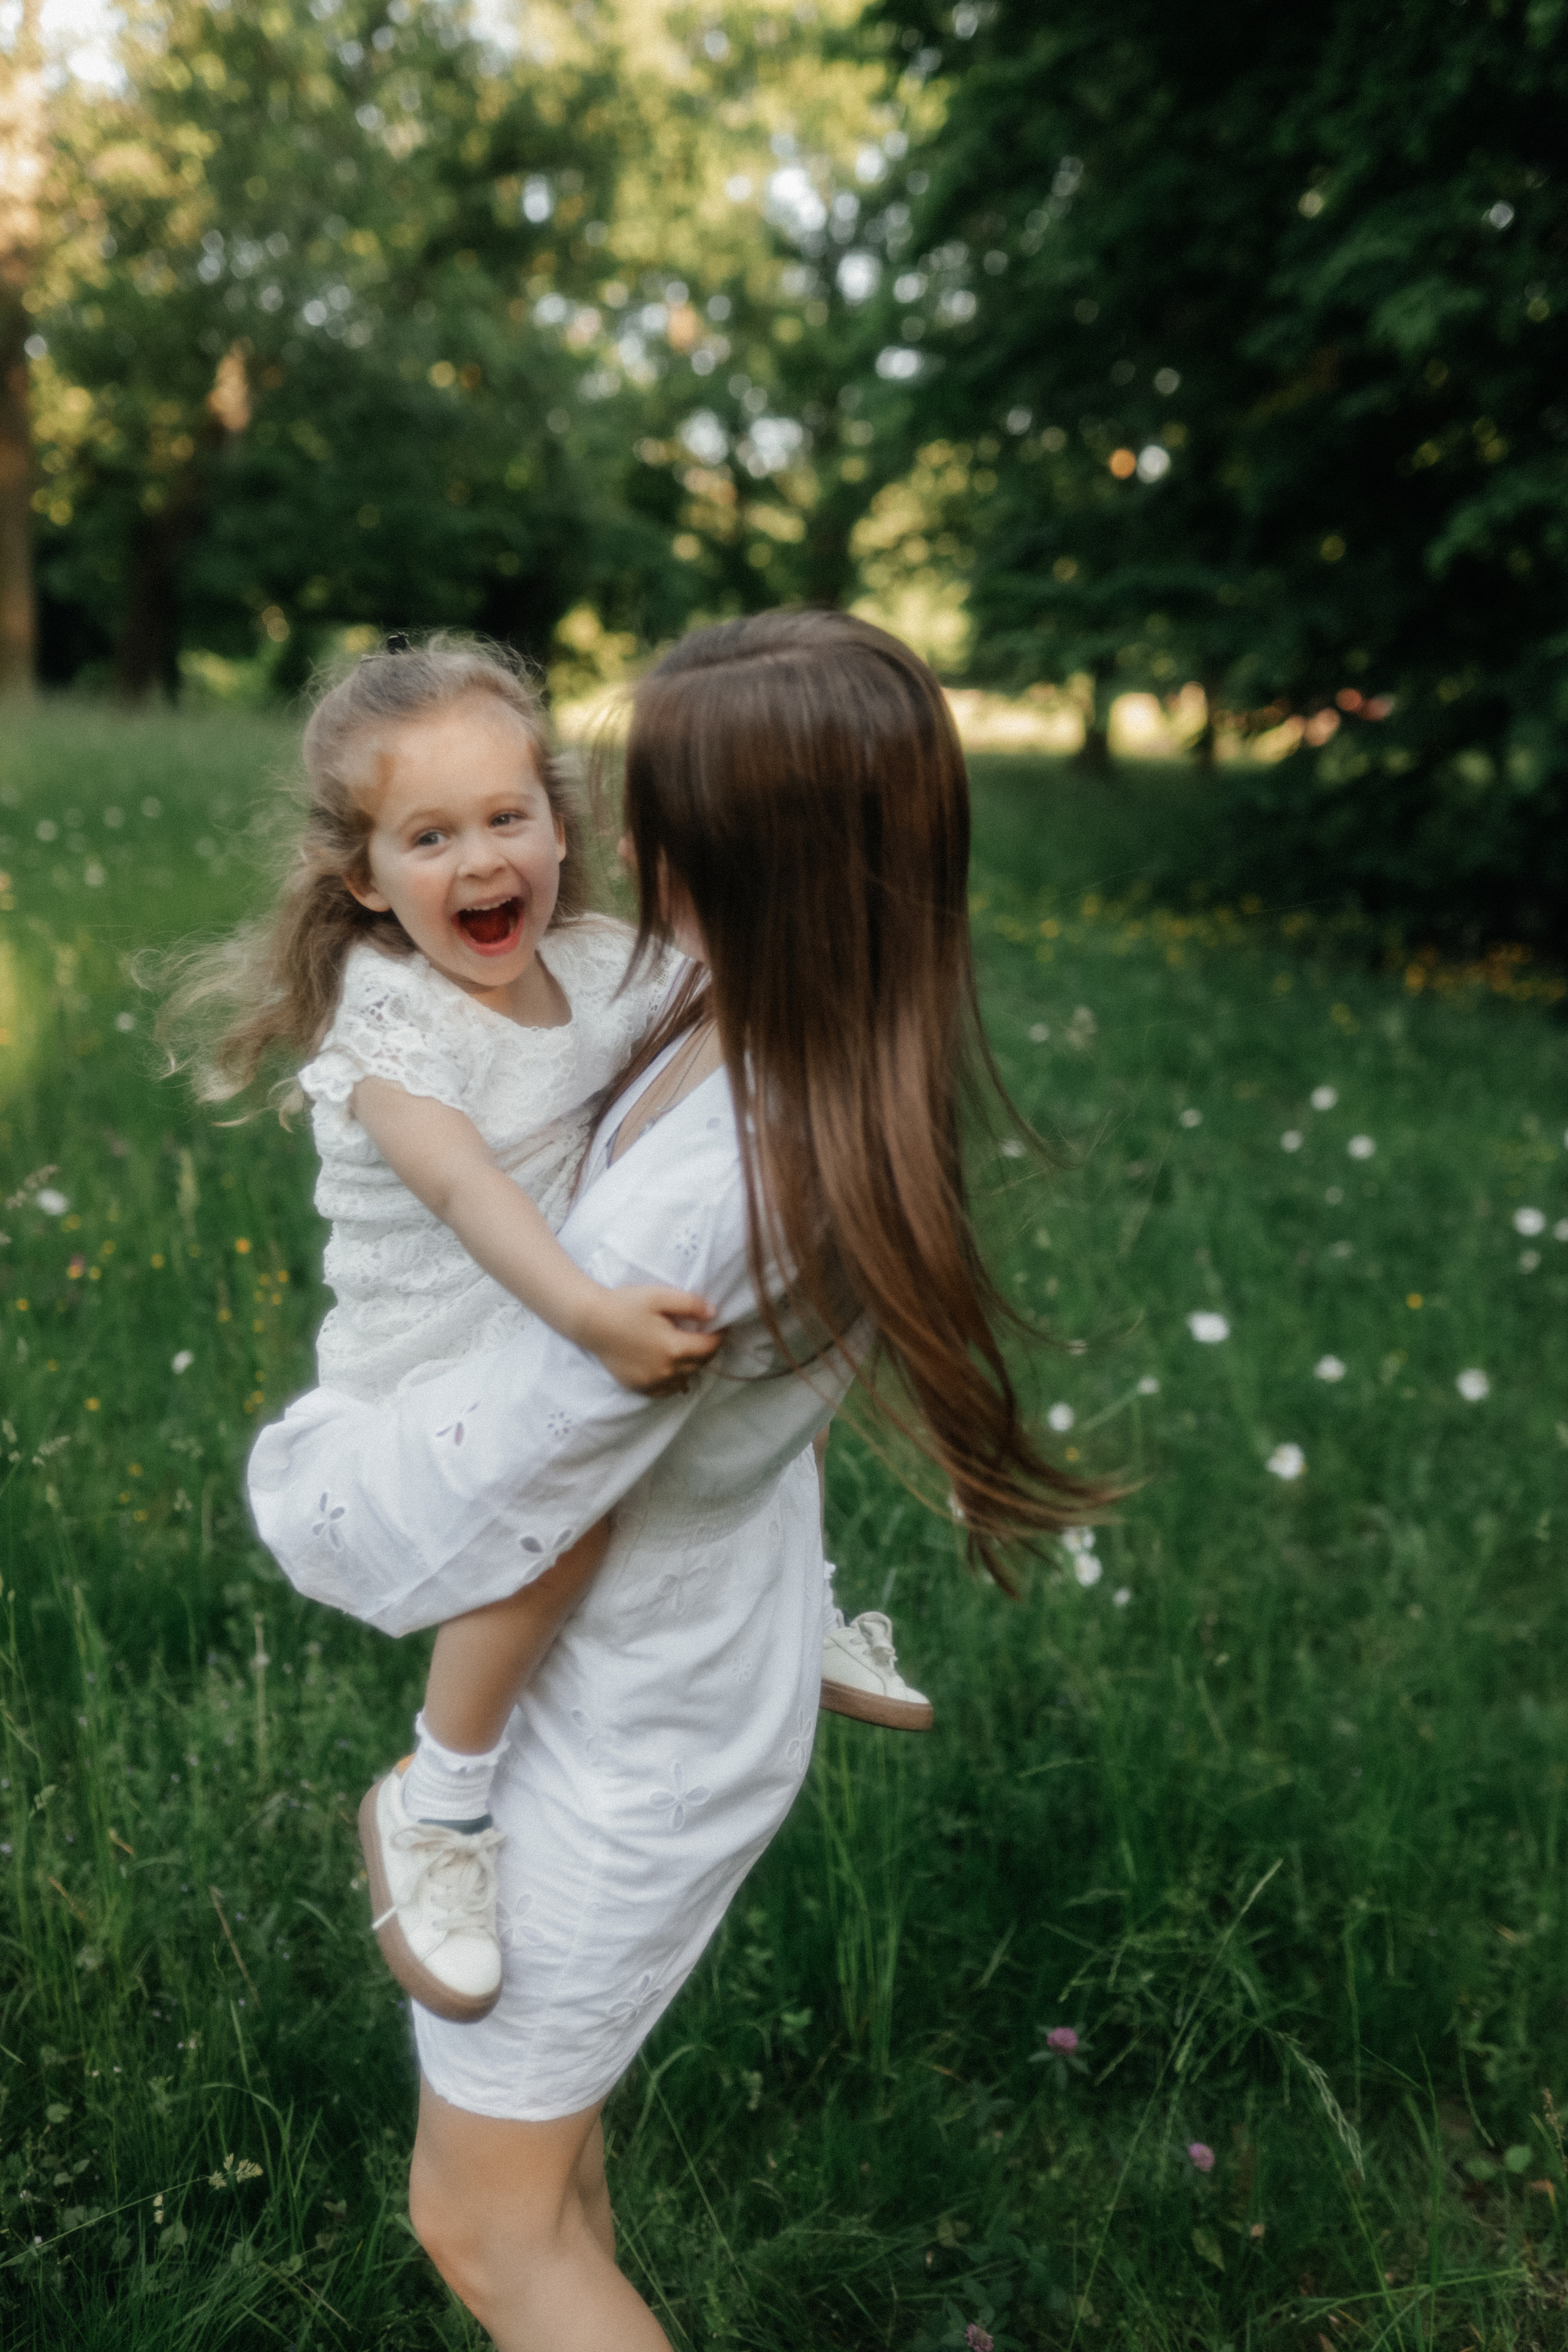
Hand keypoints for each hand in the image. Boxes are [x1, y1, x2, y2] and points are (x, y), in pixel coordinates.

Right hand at [577, 1285, 722, 1395]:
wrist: (590, 1321)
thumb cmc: (625, 1305)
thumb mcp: (660, 1296)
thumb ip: (690, 1305)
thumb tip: (713, 1314)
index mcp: (674, 1348)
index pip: (709, 1347)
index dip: (720, 1336)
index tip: (722, 1327)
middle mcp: (665, 1370)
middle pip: (699, 1364)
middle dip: (707, 1351)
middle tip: (708, 1337)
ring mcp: (651, 1381)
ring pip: (684, 1379)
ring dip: (692, 1367)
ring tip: (691, 1353)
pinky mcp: (637, 1386)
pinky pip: (665, 1391)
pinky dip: (674, 1382)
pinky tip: (673, 1371)